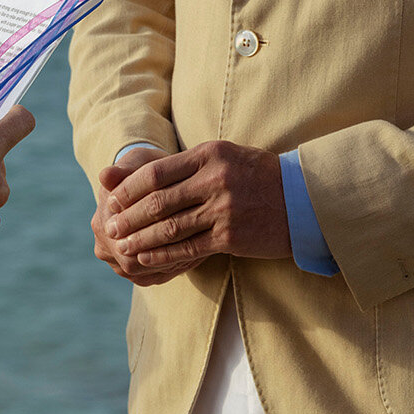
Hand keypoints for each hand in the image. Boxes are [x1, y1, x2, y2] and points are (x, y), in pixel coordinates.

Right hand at [91, 146, 199, 285]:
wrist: (149, 185)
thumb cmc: (148, 171)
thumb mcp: (141, 164)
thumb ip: (127, 171)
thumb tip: (106, 175)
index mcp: (104, 217)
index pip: (127, 233)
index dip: (156, 231)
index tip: (188, 222)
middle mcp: (104, 241)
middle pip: (133, 258)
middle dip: (166, 251)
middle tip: (200, 242)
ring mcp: (114, 258)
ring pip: (142, 271)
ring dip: (170, 262)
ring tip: (200, 250)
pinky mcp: (129, 269)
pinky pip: (148, 277)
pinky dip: (169, 269)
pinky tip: (193, 258)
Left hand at [103, 140, 289, 267]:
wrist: (306, 199)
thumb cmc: (255, 176)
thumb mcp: (218, 159)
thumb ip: (171, 167)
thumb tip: (108, 172)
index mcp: (209, 155)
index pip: (154, 173)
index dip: (127, 190)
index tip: (111, 201)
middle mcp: (216, 180)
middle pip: (158, 202)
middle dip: (129, 218)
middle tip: (110, 229)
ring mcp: (225, 209)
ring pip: (170, 227)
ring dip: (141, 239)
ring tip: (123, 246)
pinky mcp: (232, 236)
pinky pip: (188, 247)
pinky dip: (163, 255)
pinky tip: (146, 258)